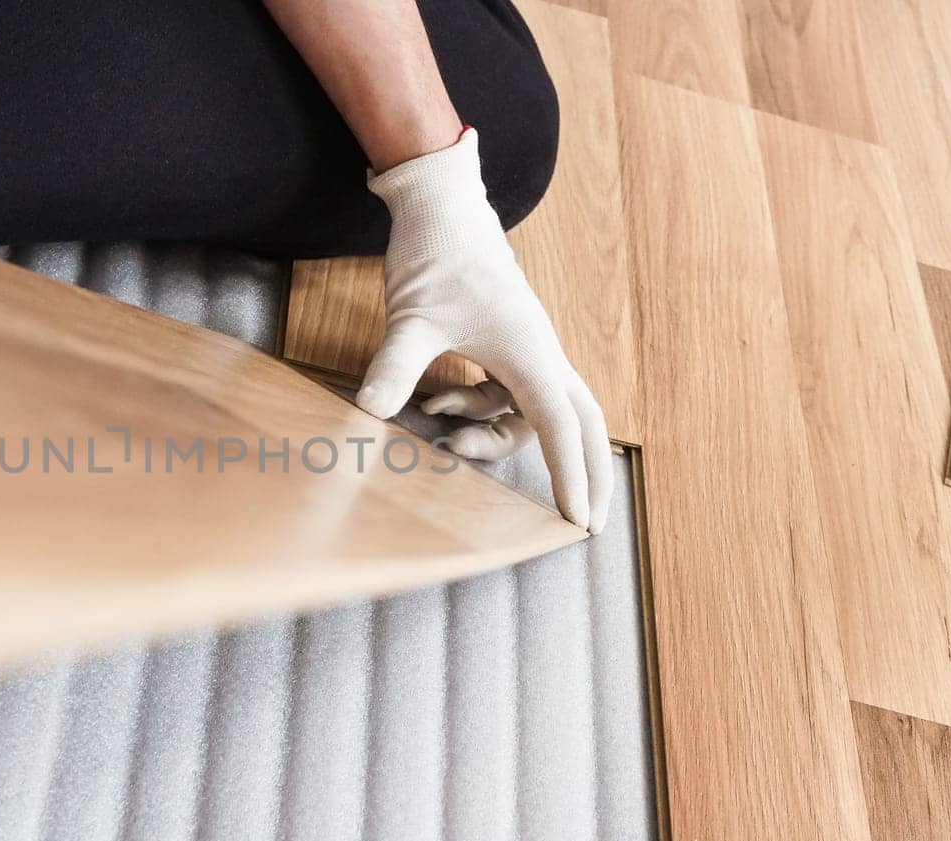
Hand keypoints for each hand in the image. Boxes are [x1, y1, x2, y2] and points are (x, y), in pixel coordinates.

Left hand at [357, 128, 612, 532]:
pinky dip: (476, 407)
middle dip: (581, 471)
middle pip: (579, 423)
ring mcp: (525, 347)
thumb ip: (394, 368)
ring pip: (531, 411)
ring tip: (441, 431)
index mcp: (530, 352)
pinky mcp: (505, 342)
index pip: (560, 428)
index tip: (578, 522)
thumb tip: (369, 413)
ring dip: (492, 432)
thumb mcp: (410, 319)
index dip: (570, 477)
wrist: (440, 207)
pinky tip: (433, 402)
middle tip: (581, 523)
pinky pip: (506, 392)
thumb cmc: (437, 256)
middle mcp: (539, 352)